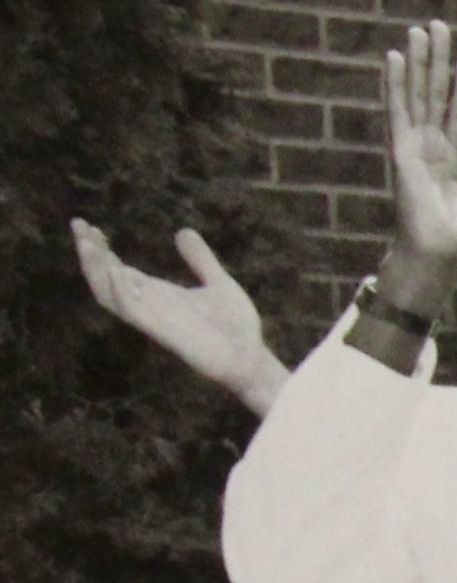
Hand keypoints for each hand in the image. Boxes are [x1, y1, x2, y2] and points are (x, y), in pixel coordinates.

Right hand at [72, 221, 289, 408]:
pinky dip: (122, 293)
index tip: (90, 226)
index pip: (118, 269)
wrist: (252, 358)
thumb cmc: (235, 326)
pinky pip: (134, 313)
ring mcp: (154, 318)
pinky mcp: (164, 331)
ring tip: (87, 244)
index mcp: (159, 293)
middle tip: (78, 225)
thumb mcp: (218, 282)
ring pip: (110, 295)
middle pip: (106, 278)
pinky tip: (117, 272)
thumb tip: (183, 231)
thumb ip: (200, 259)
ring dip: (97, 270)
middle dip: (90, 253)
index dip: (101, 249)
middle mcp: (150, 305)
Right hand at [378, 21, 456, 298]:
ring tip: (420, 30)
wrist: (441, 259)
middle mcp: (426, 148)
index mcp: (445, 161)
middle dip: (435, 61)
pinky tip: (395, 57)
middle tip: (437, 27)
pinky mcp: (401, 151)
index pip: (454, 115)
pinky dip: (396, 83)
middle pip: (432, 95)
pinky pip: (399, 110)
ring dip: (417, 62)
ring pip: (416, 94)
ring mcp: (412, 147)